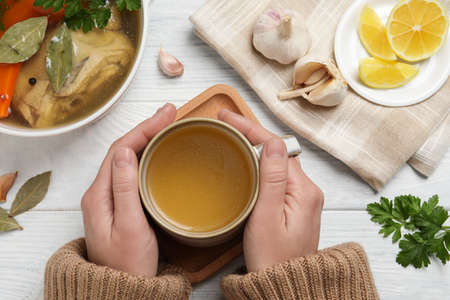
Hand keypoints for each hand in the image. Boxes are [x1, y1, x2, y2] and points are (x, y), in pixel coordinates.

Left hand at [81, 103, 176, 276]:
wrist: (123, 290)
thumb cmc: (129, 264)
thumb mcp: (130, 227)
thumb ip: (126, 188)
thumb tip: (127, 151)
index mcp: (99, 195)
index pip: (121, 149)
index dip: (144, 128)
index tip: (167, 115)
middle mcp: (100, 192)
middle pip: (123, 150)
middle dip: (146, 128)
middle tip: (170, 114)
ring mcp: (108, 198)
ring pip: (127, 159)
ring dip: (146, 139)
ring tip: (166, 126)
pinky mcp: (118, 204)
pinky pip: (131, 171)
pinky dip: (145, 156)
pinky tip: (157, 152)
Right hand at [219, 109, 323, 272]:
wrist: (285, 287)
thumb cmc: (273, 259)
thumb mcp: (266, 218)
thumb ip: (271, 179)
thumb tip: (274, 142)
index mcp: (303, 190)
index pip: (276, 147)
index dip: (251, 128)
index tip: (227, 118)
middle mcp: (307, 190)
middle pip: (278, 150)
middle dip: (252, 132)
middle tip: (226, 123)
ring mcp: (303, 198)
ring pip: (278, 161)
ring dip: (257, 145)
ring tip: (233, 135)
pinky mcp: (295, 205)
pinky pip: (278, 175)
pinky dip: (261, 162)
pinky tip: (248, 160)